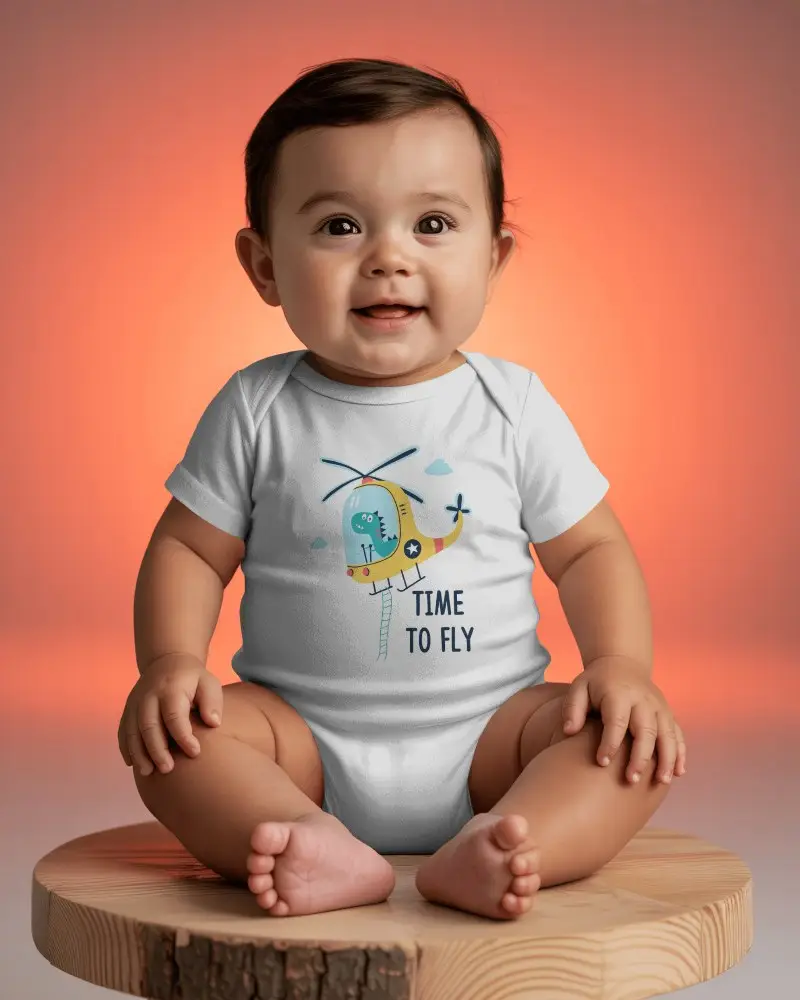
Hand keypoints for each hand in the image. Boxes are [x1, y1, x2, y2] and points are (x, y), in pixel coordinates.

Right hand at [117, 653, 222, 775]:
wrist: (167, 661)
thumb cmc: (192, 678)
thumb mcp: (208, 682)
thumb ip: (212, 702)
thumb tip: (213, 723)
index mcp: (171, 688)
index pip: (174, 716)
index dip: (183, 736)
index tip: (195, 752)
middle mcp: (148, 696)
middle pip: (149, 726)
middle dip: (157, 750)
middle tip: (168, 769)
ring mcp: (135, 702)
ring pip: (132, 731)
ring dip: (139, 753)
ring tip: (148, 772)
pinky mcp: (128, 709)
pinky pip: (123, 730)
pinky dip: (126, 748)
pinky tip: (132, 763)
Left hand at [561, 655, 686, 783]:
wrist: (622, 664)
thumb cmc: (596, 682)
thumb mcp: (579, 687)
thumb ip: (572, 708)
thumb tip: (569, 732)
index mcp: (619, 693)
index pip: (617, 720)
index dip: (610, 742)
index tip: (602, 762)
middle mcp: (643, 700)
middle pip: (646, 730)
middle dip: (640, 756)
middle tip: (632, 780)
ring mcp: (659, 707)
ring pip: (667, 734)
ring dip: (666, 758)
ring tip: (661, 781)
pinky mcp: (668, 714)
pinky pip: (678, 734)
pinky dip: (680, 753)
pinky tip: (678, 772)